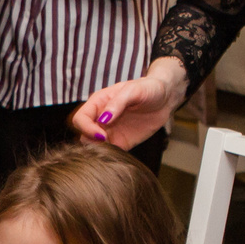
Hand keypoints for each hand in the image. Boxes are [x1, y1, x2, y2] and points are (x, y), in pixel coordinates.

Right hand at [71, 58, 188, 150]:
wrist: (165, 98)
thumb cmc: (148, 88)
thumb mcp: (134, 90)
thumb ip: (118, 103)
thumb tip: (103, 119)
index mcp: (98, 103)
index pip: (80, 119)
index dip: (86, 129)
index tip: (102, 134)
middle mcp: (100, 118)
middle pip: (83, 135)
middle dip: (92, 141)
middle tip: (109, 142)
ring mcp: (109, 131)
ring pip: (93, 146)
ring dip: (100, 150)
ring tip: (115, 148)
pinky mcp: (120, 142)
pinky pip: (109, 152)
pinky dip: (110, 155)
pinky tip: (121, 153)